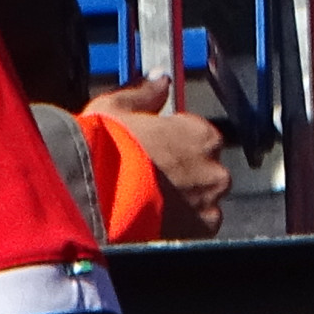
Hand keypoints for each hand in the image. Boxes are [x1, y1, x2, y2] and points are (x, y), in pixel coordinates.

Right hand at [96, 75, 231, 239]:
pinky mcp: (201, 233)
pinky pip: (197, 228)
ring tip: (150, 202)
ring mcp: (211, 204)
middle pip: (205, 170)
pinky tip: (156, 221)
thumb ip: (145, 94)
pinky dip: (181, 225)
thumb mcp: (116, 107)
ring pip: (203, 201)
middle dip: (184, 173)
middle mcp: (215, 169)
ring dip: (184, 201)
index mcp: (201, 134)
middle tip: (150, 177)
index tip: (156, 147)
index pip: (201, 135)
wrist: (98, 196)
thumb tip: (161, 80)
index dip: (176, 141)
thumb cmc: (105, 148)